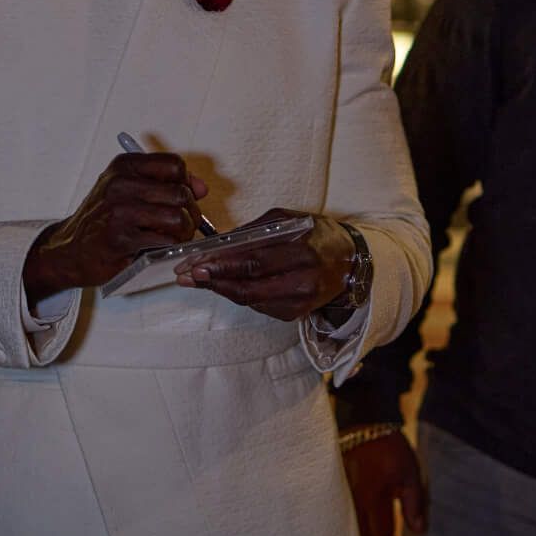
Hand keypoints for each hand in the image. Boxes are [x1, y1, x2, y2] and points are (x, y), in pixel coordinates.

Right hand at [24, 152, 208, 303]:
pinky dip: (169, 247)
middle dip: (190, 213)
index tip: (183, 197)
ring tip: (173, 237)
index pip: (174, 165)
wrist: (70, 250)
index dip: (186, 183)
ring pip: (177, 218)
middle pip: (180, 193)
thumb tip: (201, 188)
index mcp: (124, 166)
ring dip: (183, 233)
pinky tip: (158, 248)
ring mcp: (119, 211)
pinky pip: (164, 241)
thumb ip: (165, 183)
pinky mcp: (121, 239)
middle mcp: (120, 184)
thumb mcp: (128, 189)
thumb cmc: (103, 220)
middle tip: (183, 224)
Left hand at [179, 210, 352, 322]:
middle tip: (185, 276)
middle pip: (248, 285)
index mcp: (302, 251)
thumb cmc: (316, 234)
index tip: (194, 263)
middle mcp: (303, 281)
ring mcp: (300, 302)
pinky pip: (259, 306)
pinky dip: (238, 294)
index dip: (221, 265)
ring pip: (250, 299)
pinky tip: (222, 285)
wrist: (349, 262)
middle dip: (212, 281)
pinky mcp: (296, 315)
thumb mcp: (288, 220)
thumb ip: (255, 231)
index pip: (253, 261)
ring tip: (194, 280)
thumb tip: (219, 243)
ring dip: (220, 289)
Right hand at [343, 431, 427, 535]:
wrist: (364, 422)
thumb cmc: (390, 447)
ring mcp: (343, 495)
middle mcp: (354, 501)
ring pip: (352, 529)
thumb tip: (418, 532)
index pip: (381, 535)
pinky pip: (345, 516)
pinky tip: (361, 533)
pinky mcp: (338, 489)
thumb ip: (413, 504)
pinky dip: (354, 530)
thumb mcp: (410, 474)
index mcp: (373, 499)